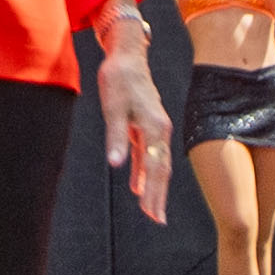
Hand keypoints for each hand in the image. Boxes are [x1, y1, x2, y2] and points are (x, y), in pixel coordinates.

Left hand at [97, 33, 171, 223]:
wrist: (126, 55)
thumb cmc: (118, 78)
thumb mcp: (113, 108)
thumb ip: (116, 137)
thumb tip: (116, 165)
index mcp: (154, 128)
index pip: (155, 167)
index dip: (153, 192)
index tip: (151, 213)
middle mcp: (159, 130)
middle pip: (161, 169)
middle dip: (158, 196)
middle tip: (157, 220)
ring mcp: (154, 128)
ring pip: (156, 163)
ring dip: (153, 187)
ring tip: (151, 210)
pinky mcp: (146, 125)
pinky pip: (147, 154)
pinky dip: (144, 171)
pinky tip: (137, 185)